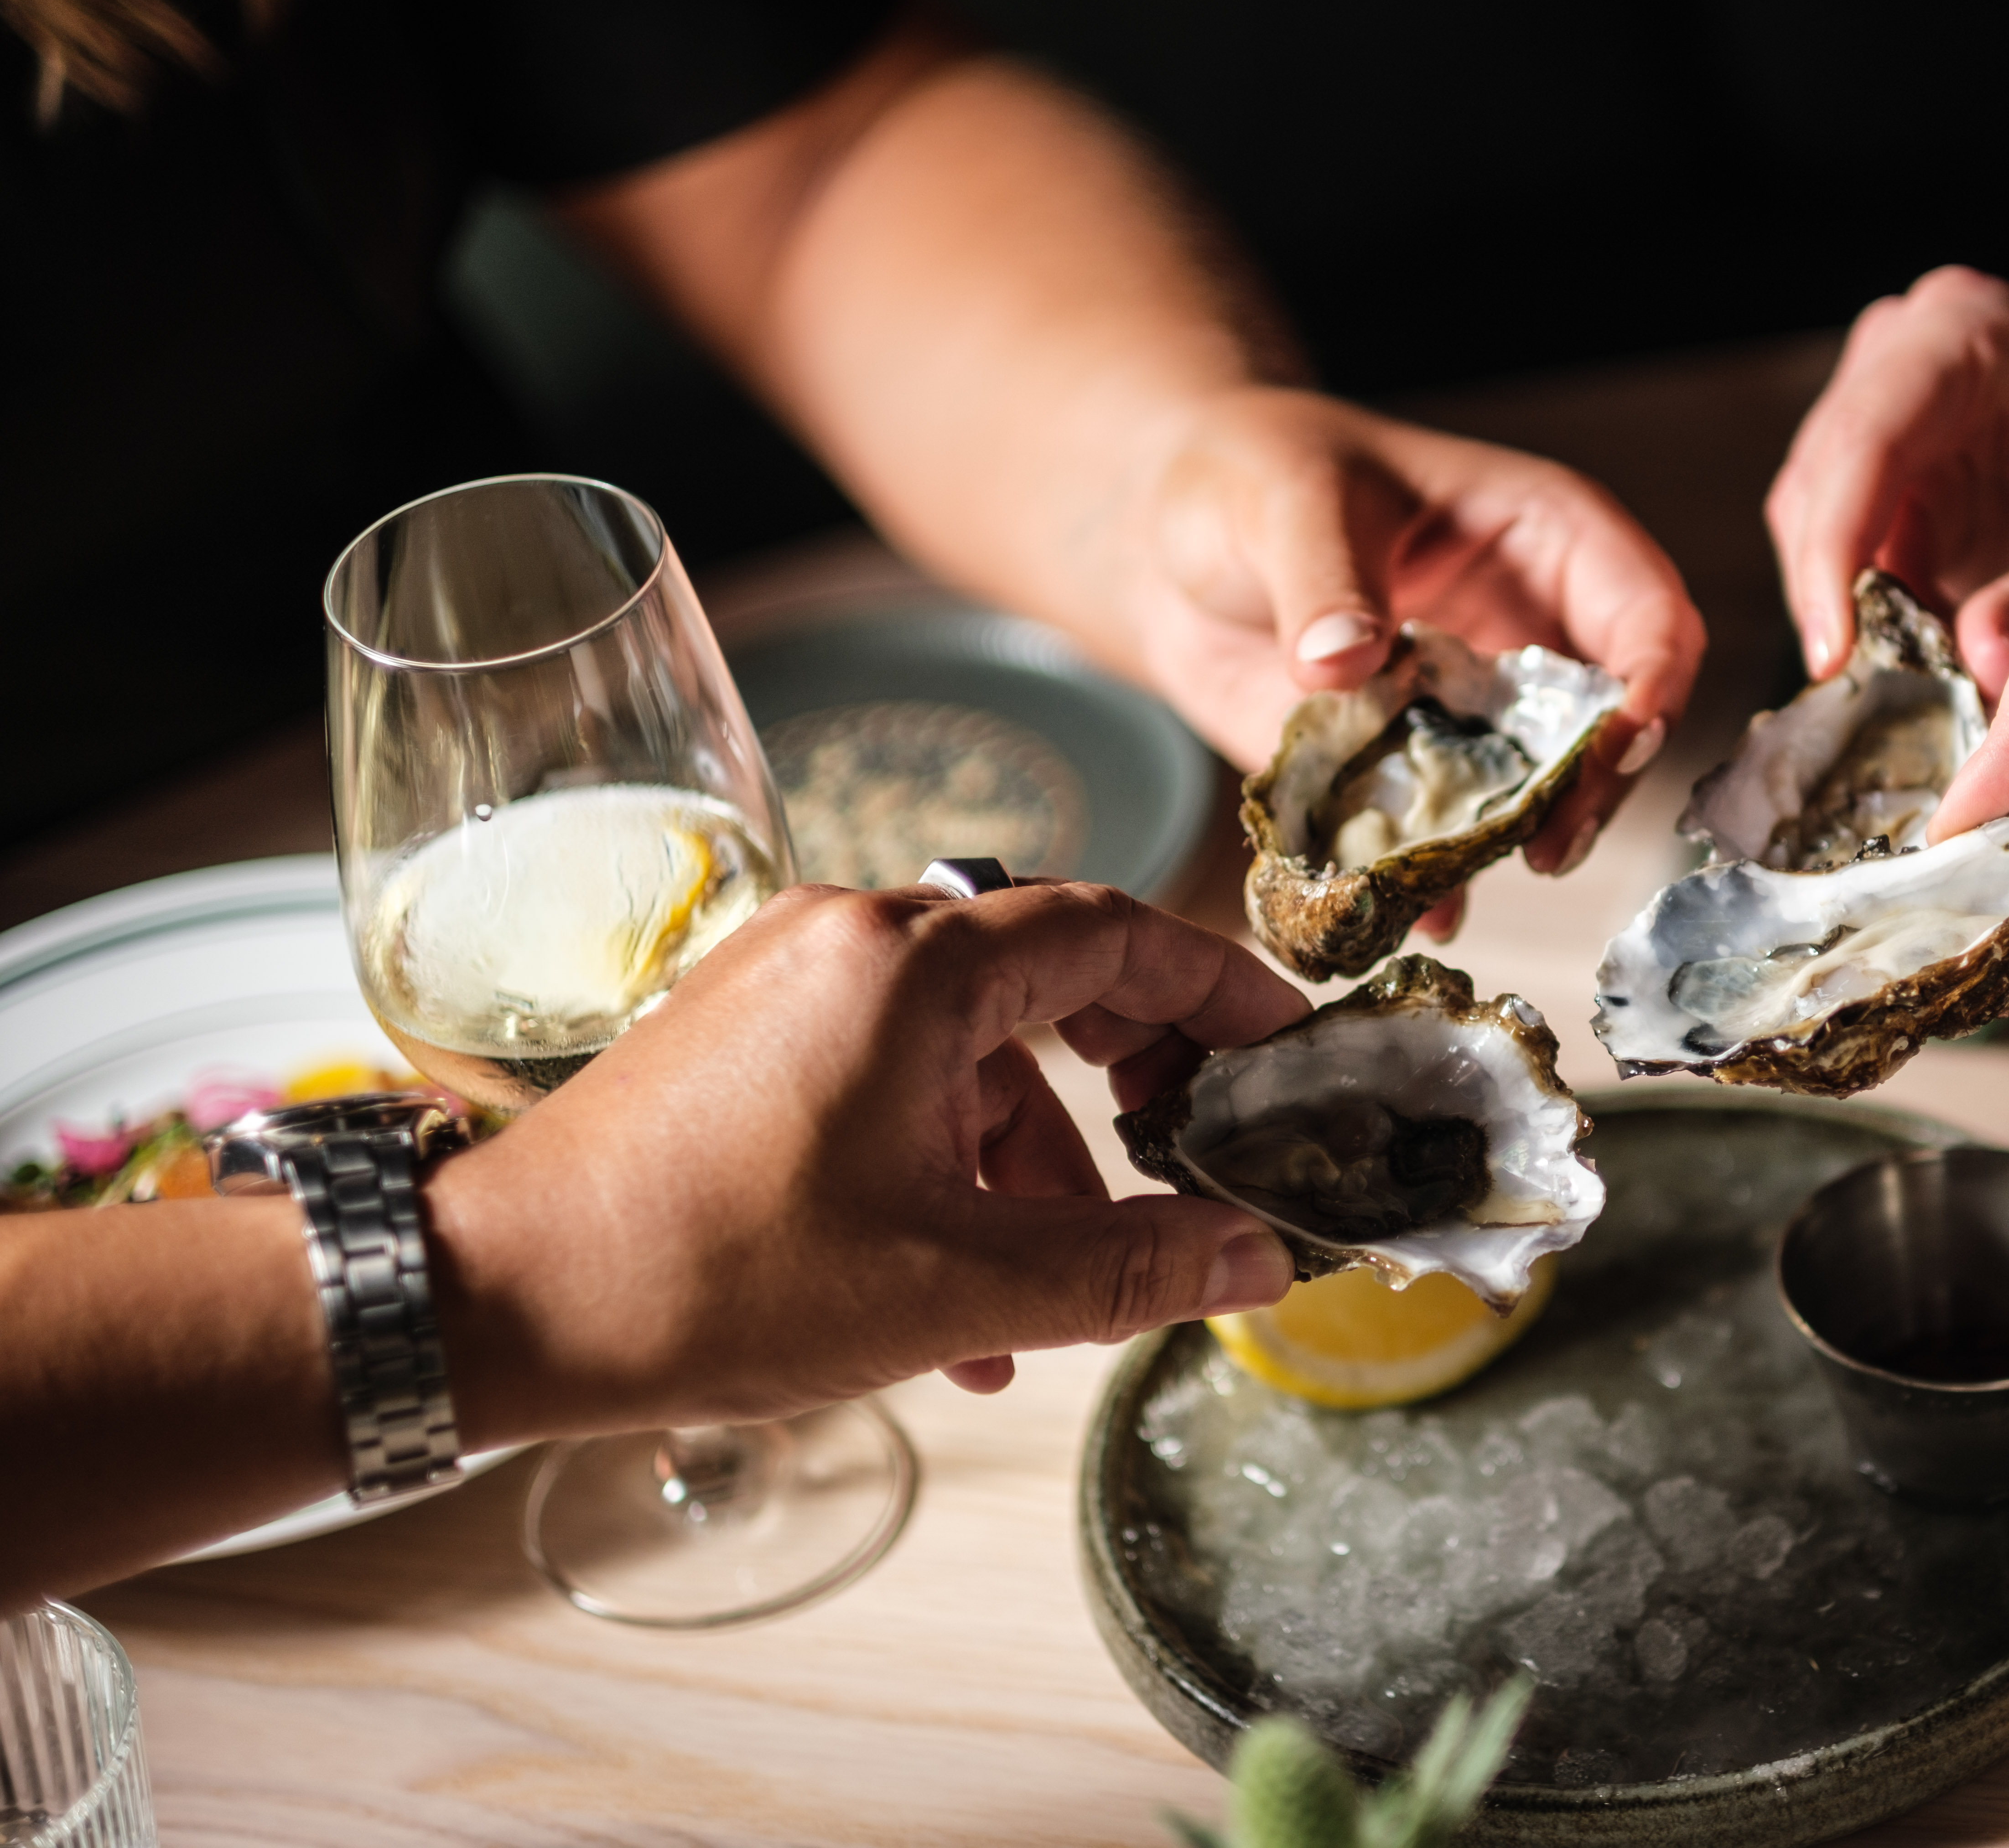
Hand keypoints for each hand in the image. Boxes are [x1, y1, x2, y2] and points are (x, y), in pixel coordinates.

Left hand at [429, 881, 1305, 1444]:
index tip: (1287, 1045)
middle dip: (1132, 1076)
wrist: (497, 1302)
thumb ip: (1122, 1266)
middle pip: (1047, 973)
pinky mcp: (745, 1035)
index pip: (1116, 931)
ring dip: (1030, 1157)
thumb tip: (1252, 1261)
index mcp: (909, 964)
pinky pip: (890, 1072)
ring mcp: (786, 981)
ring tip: (1051, 1291)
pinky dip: (945, 1160)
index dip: (1220, 988)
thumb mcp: (952, 1288)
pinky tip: (957, 1295)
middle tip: (1190, 1152)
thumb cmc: (709, 1278)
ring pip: (968, 1043)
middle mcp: (849, 938)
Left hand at [1128, 387, 1705, 875]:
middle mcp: (1530, 635)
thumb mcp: (1287, 501)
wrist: (1172, 543)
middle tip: (1547, 848)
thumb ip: (1322, 579)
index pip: (1649, 616)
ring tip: (1459, 882)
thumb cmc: (1254, 473)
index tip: (1616, 748)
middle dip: (1593, 791)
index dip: (1651, 686)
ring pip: (1539, 795)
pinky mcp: (1413, 771)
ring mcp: (1476, 713)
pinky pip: (1444, 836)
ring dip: (1511, 845)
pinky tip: (1409, 909)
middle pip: (1615, 728)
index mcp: (1546, 540)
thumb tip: (1342, 660)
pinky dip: (1431, 878)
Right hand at [1765, 267, 2008, 694]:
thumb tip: (1976, 672)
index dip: (1834, 554)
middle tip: (1869, 695)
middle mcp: (1902, 347)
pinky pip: (1835, 545)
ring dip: (1845, 607)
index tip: (1833, 657)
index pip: (1865, 442)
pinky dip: (1861, 606)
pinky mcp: (1874, 460)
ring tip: (1900, 683)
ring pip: (1809, 520)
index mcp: (1967, 331)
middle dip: (1835, 594)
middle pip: (1819, 483)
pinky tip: (1904, 656)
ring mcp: (1878, 398)